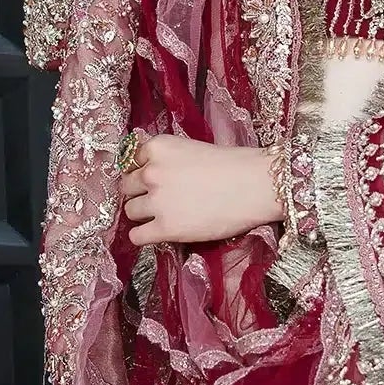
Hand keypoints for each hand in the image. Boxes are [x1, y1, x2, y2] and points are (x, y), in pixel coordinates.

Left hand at [119, 134, 280, 246]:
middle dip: (140, 193)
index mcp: (158, 148)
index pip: (130, 162)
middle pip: (127, 187)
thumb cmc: (233, 166)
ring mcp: (157, 201)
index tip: (153, 180)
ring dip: (143, 214)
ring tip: (164, 215)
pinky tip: (157, 232)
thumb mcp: (191, 148)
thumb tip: (144, 165)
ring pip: (130, 211)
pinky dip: (143, 236)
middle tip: (160, 199)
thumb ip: (165, 156)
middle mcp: (151, 172)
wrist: (256, 186)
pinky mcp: (165, 228)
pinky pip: (136, 236)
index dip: (141, 172)